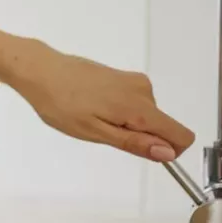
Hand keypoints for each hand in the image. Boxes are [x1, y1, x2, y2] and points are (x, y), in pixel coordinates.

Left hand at [11, 47, 194, 161]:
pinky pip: (134, 102)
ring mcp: (133, 80)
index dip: (166, 150)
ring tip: (90, 115)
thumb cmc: (61, 104)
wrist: (40, 69)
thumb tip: (168, 153)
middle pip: (161, 125)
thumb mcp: (94, 132)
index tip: (137, 150)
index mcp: (141, 107)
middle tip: (99, 129)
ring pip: (145, 115)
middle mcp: (145, 90)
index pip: (181, 135)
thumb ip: (134, 143)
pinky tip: (91, 105)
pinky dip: (118, 110)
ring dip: (124, 122)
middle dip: (137, 135)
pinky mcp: (122, 75)